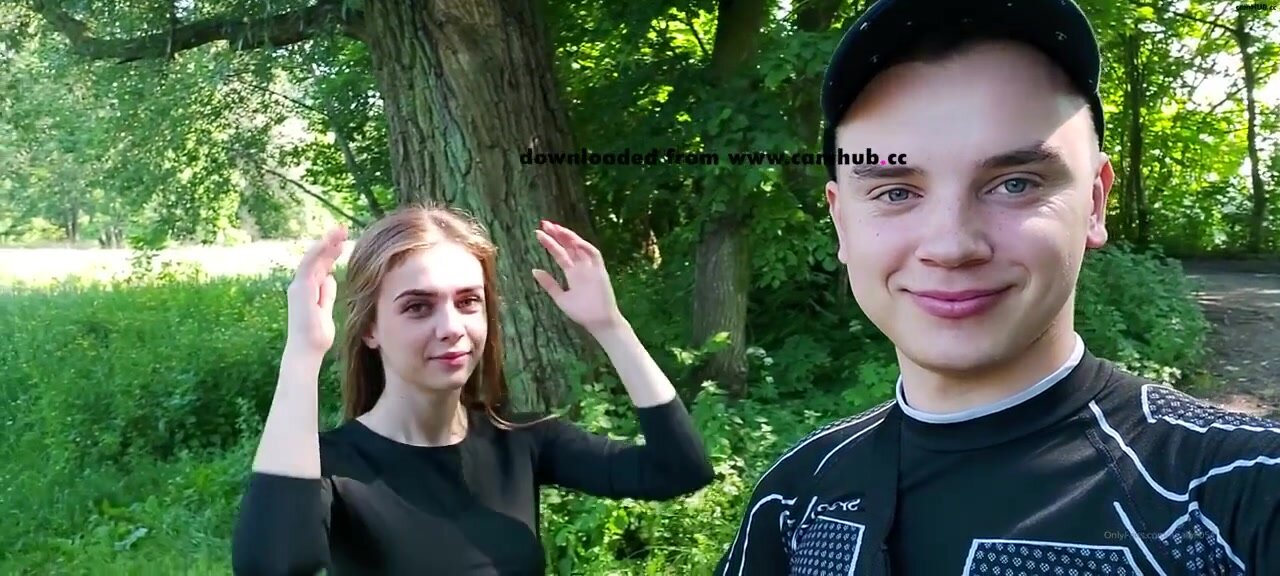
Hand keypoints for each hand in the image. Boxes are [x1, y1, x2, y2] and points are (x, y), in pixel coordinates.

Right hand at [285, 227, 346, 356]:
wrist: (307, 349)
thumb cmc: (317, 334)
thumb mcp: (326, 309)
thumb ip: (326, 294)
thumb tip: (330, 278)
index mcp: (309, 288)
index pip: (321, 265)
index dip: (332, 252)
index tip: (344, 241)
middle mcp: (302, 284)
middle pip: (317, 258)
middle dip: (330, 243)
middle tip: (343, 229)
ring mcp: (299, 285)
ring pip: (313, 258)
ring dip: (326, 243)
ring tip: (339, 231)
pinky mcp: (300, 288)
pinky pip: (308, 265)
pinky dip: (317, 252)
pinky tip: (327, 242)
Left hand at [533, 220, 624, 333]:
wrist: (598, 323)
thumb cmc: (581, 313)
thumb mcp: (560, 298)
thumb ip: (549, 284)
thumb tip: (534, 270)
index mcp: (572, 273)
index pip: (560, 253)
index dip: (550, 243)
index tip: (538, 233)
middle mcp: (581, 267)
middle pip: (569, 246)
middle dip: (558, 234)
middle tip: (545, 223)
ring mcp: (591, 268)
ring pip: (580, 247)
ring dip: (569, 237)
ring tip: (556, 228)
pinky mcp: (600, 271)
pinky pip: (594, 255)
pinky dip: (585, 247)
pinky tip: (574, 241)